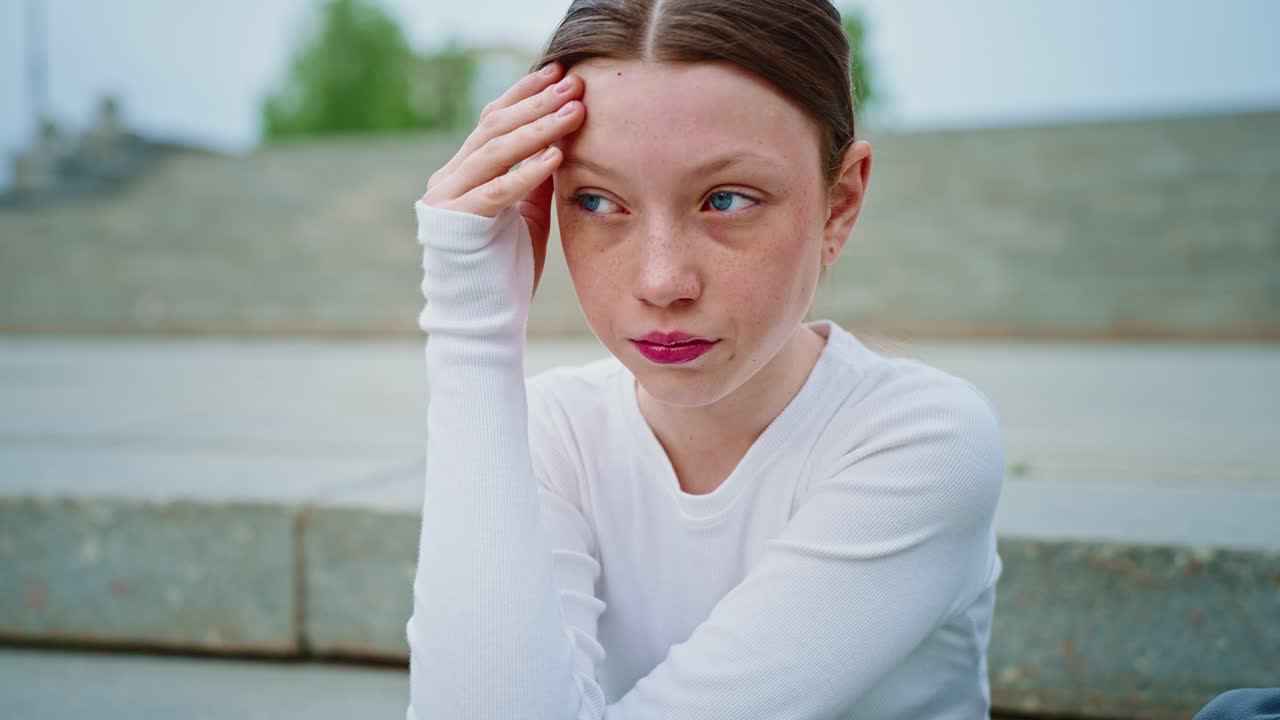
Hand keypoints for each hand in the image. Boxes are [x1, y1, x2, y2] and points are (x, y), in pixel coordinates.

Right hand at [422, 61, 585, 301]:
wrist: (482, 320)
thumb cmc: (507, 270)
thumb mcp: (528, 212)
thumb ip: (535, 176)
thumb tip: (560, 138)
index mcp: (463, 172)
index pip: (493, 120)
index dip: (524, 94)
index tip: (559, 72)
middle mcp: (449, 179)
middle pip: (494, 127)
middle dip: (537, 103)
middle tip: (574, 84)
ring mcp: (448, 199)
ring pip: (496, 151)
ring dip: (539, 128)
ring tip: (574, 111)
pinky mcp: (456, 224)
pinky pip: (496, 190)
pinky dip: (527, 171)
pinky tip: (556, 155)